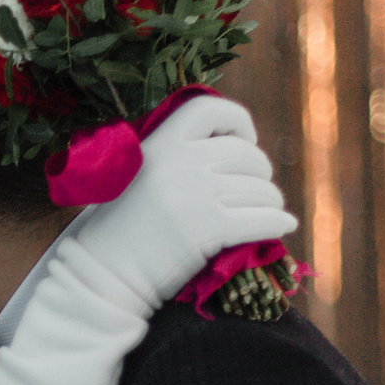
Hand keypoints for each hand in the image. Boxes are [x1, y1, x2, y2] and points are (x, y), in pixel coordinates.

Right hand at [77, 96, 297, 312]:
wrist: (100, 275)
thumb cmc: (115, 233)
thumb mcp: (134, 179)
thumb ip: (172, 161)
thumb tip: (229, 154)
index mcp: (159, 143)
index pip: (210, 109)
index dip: (237, 120)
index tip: (246, 139)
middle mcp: (179, 161)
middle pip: (246, 154)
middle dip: (261, 173)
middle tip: (258, 190)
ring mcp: (194, 193)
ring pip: (259, 189)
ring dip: (272, 202)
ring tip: (271, 212)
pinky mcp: (208, 228)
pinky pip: (262, 219)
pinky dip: (278, 222)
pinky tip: (284, 226)